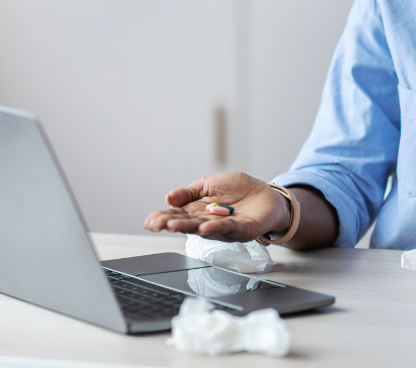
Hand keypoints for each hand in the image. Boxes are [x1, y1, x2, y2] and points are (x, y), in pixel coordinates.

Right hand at [144, 172, 289, 242]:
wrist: (266, 193)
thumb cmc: (238, 190)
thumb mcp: (209, 184)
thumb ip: (189, 192)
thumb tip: (169, 198)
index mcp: (198, 211)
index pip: (177, 216)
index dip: (163, 218)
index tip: (149, 221)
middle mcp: (209, 222)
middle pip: (187, 225)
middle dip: (171, 224)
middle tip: (155, 225)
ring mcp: (225, 229)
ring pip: (204, 229)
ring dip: (189, 228)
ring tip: (173, 226)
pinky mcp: (243, 230)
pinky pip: (229, 229)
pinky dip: (216, 227)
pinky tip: (204, 227)